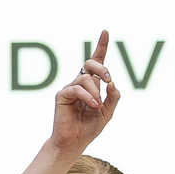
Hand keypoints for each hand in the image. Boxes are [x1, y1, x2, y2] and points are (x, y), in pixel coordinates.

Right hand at [50, 31, 120, 152]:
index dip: (101, 47)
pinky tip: (92, 106)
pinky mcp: (62, 95)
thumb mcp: (107, 113)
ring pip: (85, 79)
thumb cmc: (89, 127)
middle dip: (101, 67)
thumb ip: (112, 98)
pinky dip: (87, 97)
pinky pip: (76, 89)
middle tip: (108, 79)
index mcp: (92, 85)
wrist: (74, 141)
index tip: (105, 32)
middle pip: (90, 64)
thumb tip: (113, 83)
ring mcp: (70, 88)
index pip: (96, 62)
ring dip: (95, 92)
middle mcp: (80, 83)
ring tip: (96, 106)